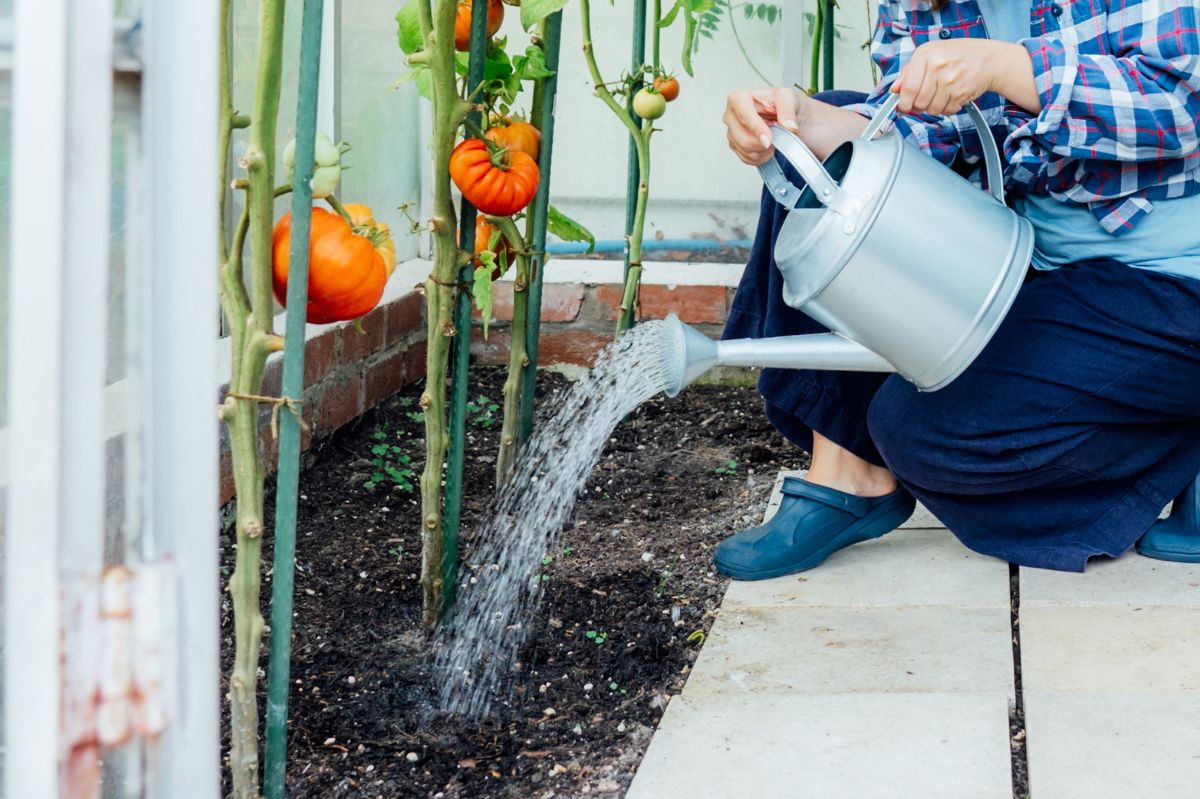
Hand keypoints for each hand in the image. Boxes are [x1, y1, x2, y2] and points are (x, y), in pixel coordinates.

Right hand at [723, 87, 806, 165]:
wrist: (783, 118)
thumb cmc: (781, 105)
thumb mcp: (789, 98)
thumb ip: (788, 111)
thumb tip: (789, 126)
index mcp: (739, 99)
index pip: (743, 114)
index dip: (756, 128)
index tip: (768, 139)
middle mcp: (731, 115)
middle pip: (743, 138)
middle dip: (763, 142)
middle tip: (776, 136)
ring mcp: (731, 132)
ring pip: (746, 150)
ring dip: (764, 150)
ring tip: (773, 139)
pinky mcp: (735, 146)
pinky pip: (747, 158)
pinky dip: (761, 156)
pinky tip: (767, 146)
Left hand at [893, 39, 1008, 115]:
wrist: (988, 59)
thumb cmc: (957, 55)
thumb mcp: (930, 54)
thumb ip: (908, 71)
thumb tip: (894, 89)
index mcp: (926, 54)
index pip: (908, 88)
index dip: (903, 102)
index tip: (903, 107)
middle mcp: (938, 66)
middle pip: (918, 102)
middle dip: (918, 106)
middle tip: (925, 98)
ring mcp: (950, 80)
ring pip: (931, 110)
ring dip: (933, 107)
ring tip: (940, 94)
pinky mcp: (961, 93)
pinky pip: (946, 111)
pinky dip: (946, 108)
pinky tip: (951, 96)